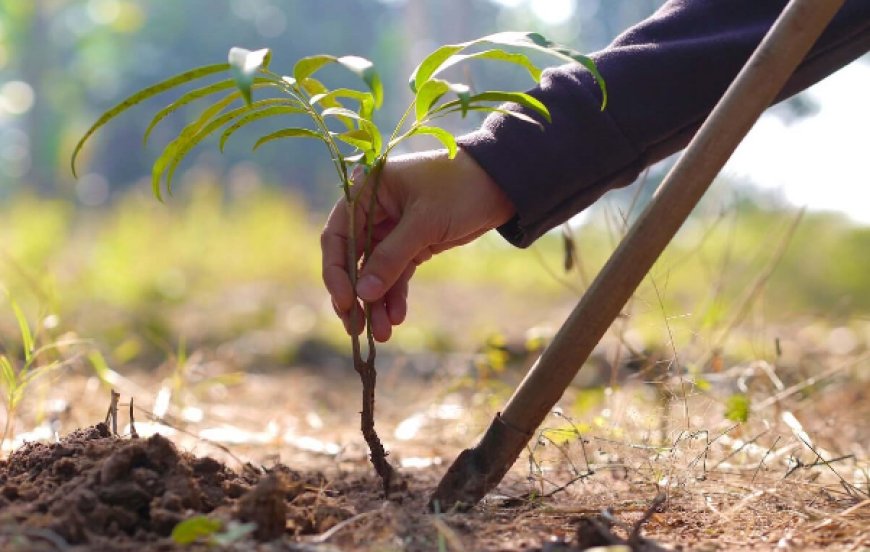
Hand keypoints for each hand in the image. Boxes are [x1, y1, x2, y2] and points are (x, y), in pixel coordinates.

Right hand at [321, 148, 514, 341]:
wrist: (502, 184)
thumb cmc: (459, 188)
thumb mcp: (424, 222)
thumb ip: (391, 257)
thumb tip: (363, 294)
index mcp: (367, 192)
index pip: (338, 235)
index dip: (337, 271)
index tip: (346, 301)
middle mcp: (374, 212)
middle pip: (353, 259)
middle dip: (356, 295)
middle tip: (356, 328)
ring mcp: (392, 230)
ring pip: (375, 272)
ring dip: (376, 303)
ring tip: (382, 333)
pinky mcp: (413, 245)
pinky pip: (397, 274)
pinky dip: (395, 296)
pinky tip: (397, 317)